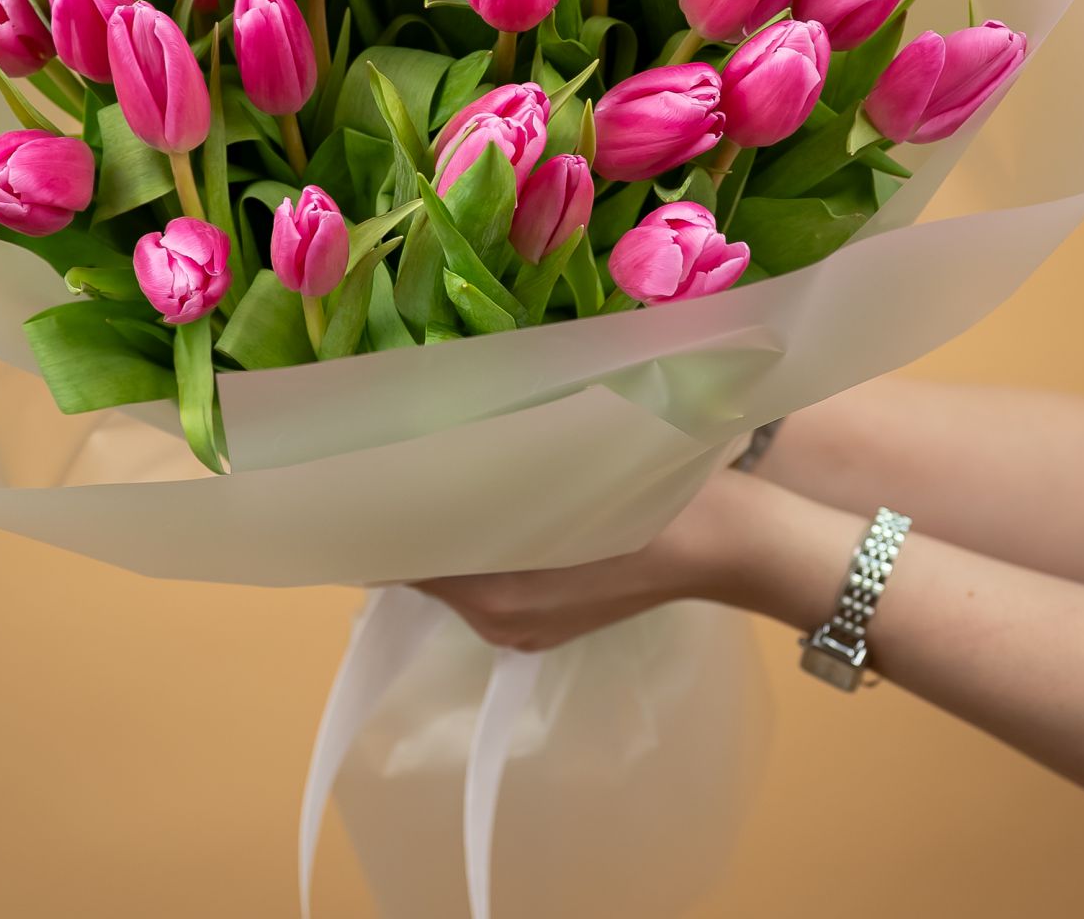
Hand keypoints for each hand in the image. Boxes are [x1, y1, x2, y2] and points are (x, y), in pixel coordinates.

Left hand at [412, 464, 777, 650]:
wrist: (723, 539)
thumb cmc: (647, 500)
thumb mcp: (561, 475)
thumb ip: (486, 478)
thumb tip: (417, 459)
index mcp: (497, 597)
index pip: (405, 564)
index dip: (380, 521)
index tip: (360, 474)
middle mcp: (500, 623)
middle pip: (427, 570)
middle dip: (412, 520)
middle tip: (393, 456)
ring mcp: (525, 627)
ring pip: (457, 574)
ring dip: (446, 530)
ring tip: (433, 468)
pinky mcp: (548, 620)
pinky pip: (489, 582)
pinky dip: (478, 546)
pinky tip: (487, 500)